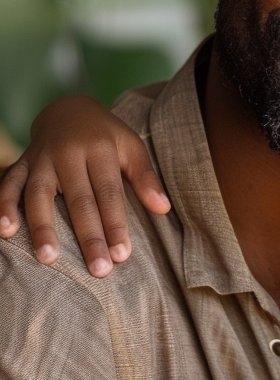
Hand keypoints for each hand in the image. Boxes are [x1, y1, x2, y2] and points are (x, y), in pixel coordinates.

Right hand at [0, 95, 170, 276]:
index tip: (122, 255)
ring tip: (49, 259)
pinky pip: (9, 185)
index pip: (109, 193)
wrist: (68, 110)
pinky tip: (6, 231)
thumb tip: (163, 209)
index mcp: (99, 149)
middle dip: (89, 237)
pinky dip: (4, 206)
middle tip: (99, 269)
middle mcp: (67, 153)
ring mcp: (41, 159)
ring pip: (39, 195)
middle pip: (79, 200)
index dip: (116, 225)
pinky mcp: (21, 164)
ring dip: (43, 228)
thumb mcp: (132, 148)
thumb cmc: (107, 137)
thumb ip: (145, 178)